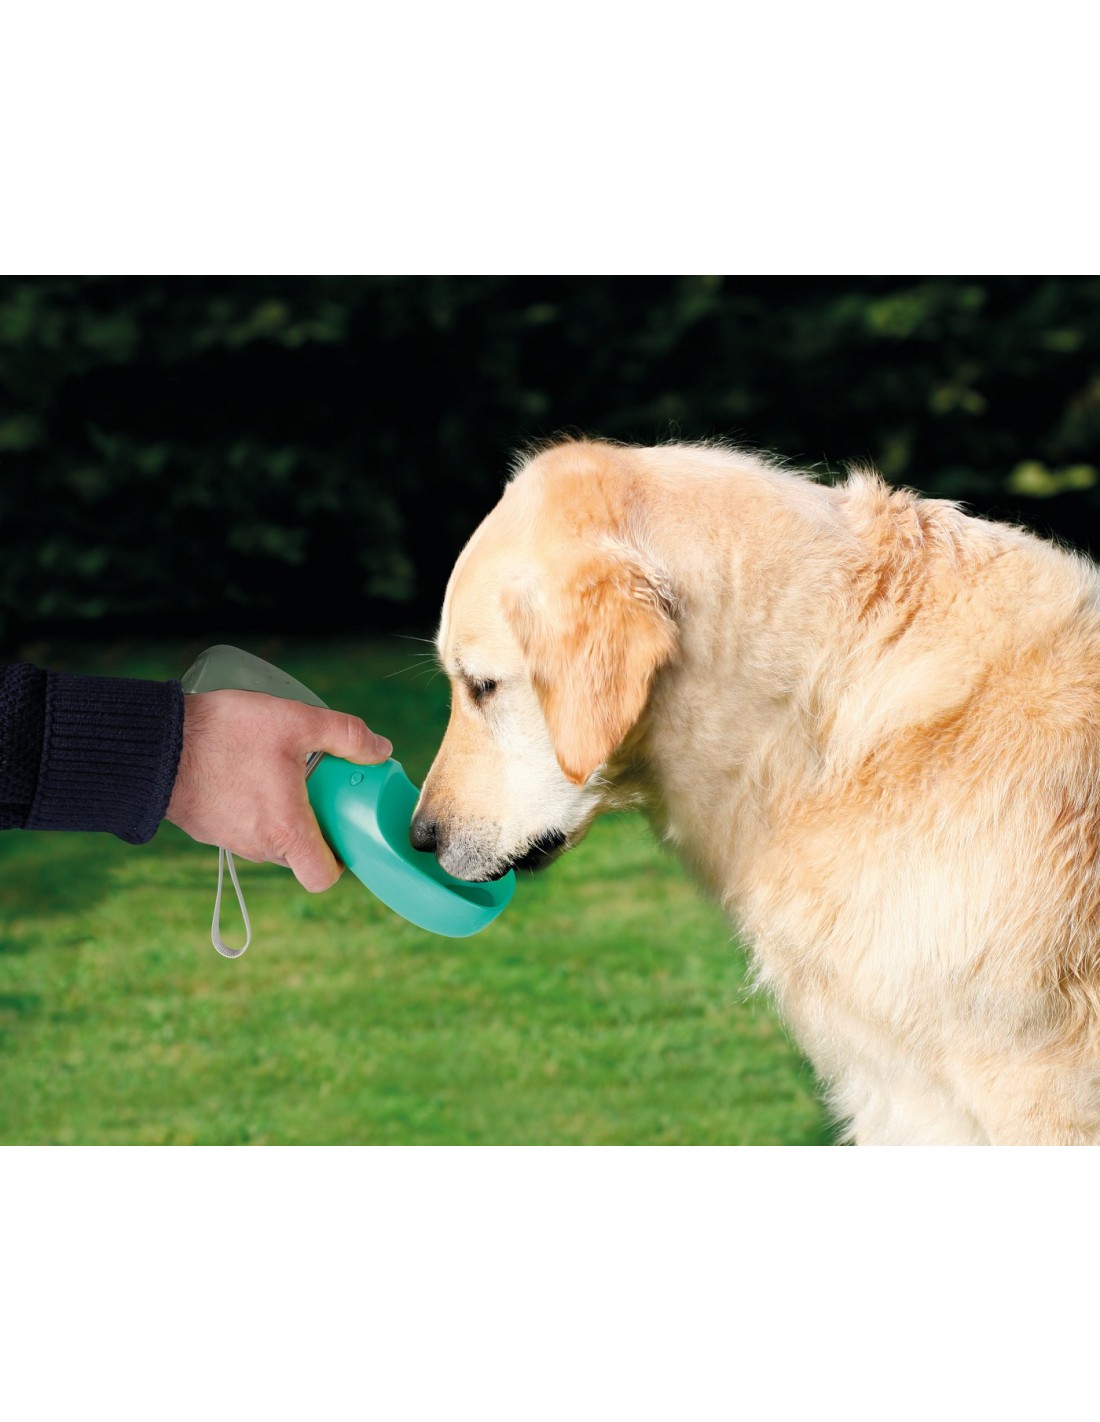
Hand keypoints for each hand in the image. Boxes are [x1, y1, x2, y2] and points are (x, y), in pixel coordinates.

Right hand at [166, 690, 391, 891]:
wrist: (152, 743)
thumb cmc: (224, 735)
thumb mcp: (296, 721)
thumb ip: (346, 735)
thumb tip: (380, 749)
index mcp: (286, 832)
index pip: (323, 878)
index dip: (340, 861)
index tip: (345, 828)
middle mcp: (259, 847)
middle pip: (301, 853)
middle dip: (315, 825)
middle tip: (320, 786)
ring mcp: (231, 840)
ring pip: (272, 838)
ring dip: (283, 812)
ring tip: (282, 769)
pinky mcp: (210, 827)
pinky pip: (245, 825)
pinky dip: (255, 806)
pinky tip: (251, 768)